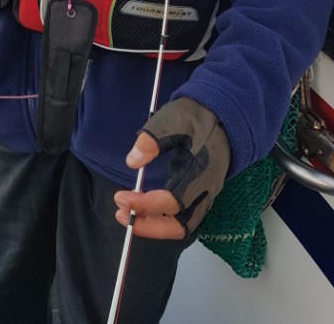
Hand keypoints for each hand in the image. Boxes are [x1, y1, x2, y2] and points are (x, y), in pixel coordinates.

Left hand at [113, 97, 230, 239]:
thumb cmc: (196, 116)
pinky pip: (185, 218)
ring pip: (183, 226)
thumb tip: (132, 162)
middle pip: (179, 226)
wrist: (224, 116)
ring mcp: (207, 195)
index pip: (170, 202)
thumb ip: (151, 140)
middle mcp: (206, 190)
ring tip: (129, 216)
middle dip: (148, 226)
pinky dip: (164, 220)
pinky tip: (146, 209)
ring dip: (155, 226)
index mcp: (199, 172)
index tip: (120, 197)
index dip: (143, 205)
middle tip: (121, 214)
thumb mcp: (171, 120)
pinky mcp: (204, 194)